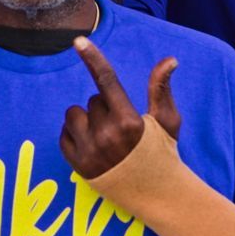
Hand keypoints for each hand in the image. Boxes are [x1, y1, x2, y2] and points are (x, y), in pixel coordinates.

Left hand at [60, 37, 180, 178]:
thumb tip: (170, 59)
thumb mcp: (167, 121)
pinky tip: (93, 146)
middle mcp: (107, 136)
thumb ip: (161, 88)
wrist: (153, 195)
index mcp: (130, 121)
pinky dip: (74, 136)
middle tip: (122, 128)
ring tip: (105, 136)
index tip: (78, 40)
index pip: (107, 81)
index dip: (93, 58)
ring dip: (86, 119)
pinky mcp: (76, 165)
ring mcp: (89, 152)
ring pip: (74, 114)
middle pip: (92, 100)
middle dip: (105, 107)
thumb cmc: (161, 153)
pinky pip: (63, 134)